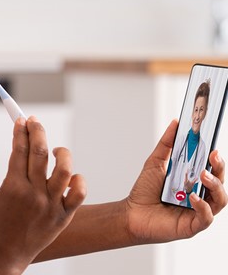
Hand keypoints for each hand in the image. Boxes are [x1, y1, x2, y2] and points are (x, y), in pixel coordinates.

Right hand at [0, 116, 85, 273]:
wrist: (4, 252)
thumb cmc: (0, 222)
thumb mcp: (3, 193)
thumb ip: (16, 172)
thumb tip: (27, 147)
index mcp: (13, 186)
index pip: (19, 149)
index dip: (21, 131)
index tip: (22, 120)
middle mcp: (33, 194)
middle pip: (39, 153)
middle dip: (37, 132)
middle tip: (35, 122)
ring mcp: (50, 205)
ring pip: (63, 169)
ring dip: (61, 153)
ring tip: (57, 150)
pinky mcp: (63, 216)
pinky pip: (79, 192)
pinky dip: (78, 180)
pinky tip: (71, 176)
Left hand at [125, 119, 226, 243]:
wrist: (131, 213)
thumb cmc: (144, 192)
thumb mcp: (155, 163)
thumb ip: (167, 144)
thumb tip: (175, 123)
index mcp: (194, 182)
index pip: (213, 170)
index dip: (217, 160)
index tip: (214, 149)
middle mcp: (200, 196)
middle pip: (220, 183)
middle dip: (219, 170)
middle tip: (213, 158)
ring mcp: (198, 211)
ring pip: (220, 200)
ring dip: (214, 186)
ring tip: (202, 176)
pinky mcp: (193, 226)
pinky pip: (206, 217)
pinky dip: (203, 206)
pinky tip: (193, 198)